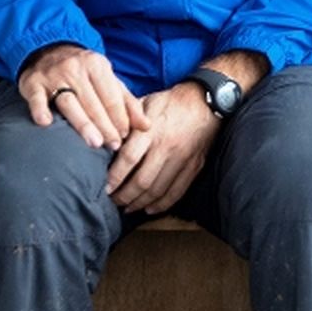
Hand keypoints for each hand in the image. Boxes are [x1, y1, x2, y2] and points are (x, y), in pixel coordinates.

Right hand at [19, 43, 148, 149]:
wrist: (46, 50)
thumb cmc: (83, 71)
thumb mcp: (107, 79)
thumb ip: (126, 102)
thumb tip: (146, 126)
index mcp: (97, 65)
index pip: (112, 97)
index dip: (120, 118)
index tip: (124, 136)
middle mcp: (76, 68)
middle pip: (93, 103)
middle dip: (106, 126)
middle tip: (113, 145)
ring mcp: (53, 75)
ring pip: (70, 102)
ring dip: (82, 123)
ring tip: (94, 142)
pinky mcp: (32, 82)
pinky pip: (36, 98)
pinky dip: (40, 109)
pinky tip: (45, 123)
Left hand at [106, 83, 219, 213]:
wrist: (206, 102)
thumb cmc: (171, 102)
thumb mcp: (146, 102)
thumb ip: (127, 119)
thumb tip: (108, 137)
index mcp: (152, 130)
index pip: (129, 159)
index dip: (115, 177)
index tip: (105, 187)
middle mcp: (167, 147)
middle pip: (142, 180)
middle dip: (124, 196)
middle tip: (113, 201)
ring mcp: (182, 159)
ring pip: (158, 190)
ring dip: (140, 203)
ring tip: (127, 207)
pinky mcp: (194, 167)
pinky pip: (177, 192)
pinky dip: (162, 204)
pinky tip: (149, 208)